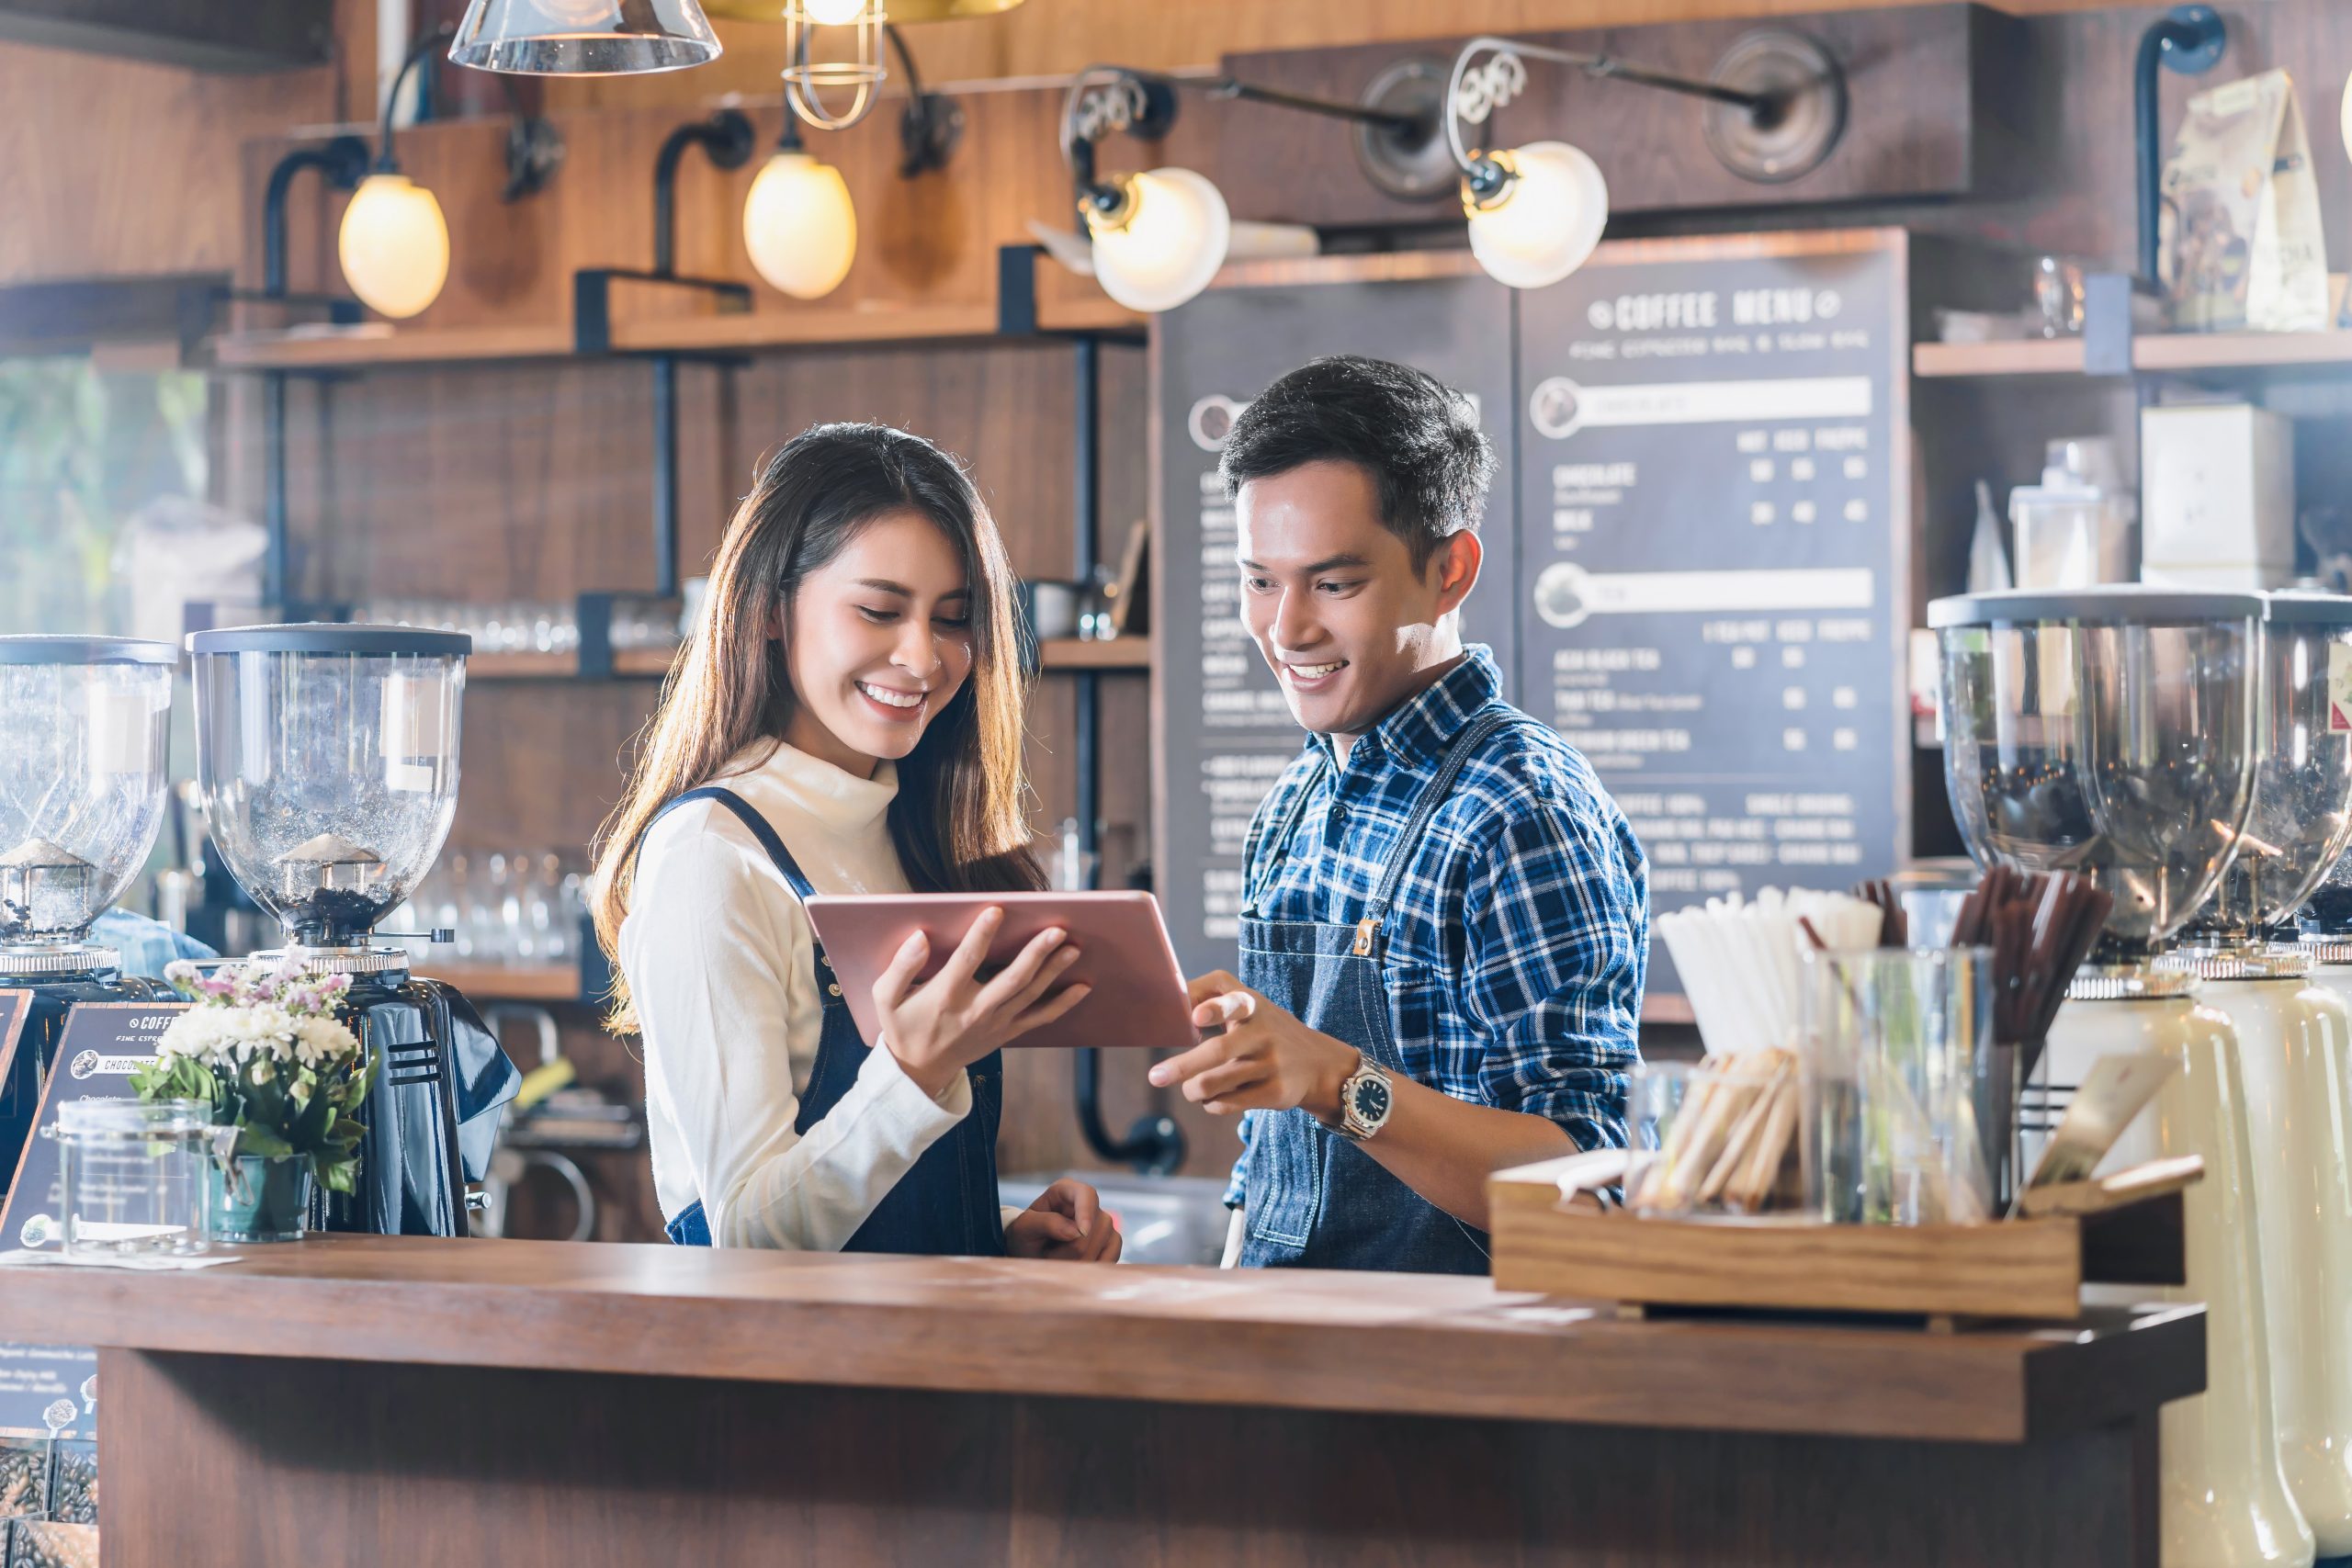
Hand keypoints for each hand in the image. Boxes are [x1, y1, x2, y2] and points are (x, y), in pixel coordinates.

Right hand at [873, 908, 1089, 1099]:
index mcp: (944, 997)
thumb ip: (901, 966)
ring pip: (1030, 995)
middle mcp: (974, 1011)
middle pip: (1011, 979)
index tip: (997, 910)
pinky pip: (1040, 1018)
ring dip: (1054, 971)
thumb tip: (920, 937)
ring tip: (1074, 948)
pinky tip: (1083, 987)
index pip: (967, 961)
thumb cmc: (902, 1025)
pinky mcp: (1007, 1032)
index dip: (982, 935)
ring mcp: (994, 1024)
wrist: (918, 1071)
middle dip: (1036, 954)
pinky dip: (1063, 1004)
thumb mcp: (886, 997)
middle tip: (1056, 930)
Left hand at [1005, 1178, 1121, 1261]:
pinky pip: (1112, 1254)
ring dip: (1081, 1261)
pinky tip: (1078, 1270)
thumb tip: (1075, 1231)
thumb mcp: (1024, 1228)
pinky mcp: (1110, 1241)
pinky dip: (1096, 1267)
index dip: (1086, 1212)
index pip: (1086, 1194)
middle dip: (1072, 1249)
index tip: (1082, 1232)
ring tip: (1059, 1263)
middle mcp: (1088, 1204)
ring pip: (1106, 1241)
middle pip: (1095, 1225)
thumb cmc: (1024, 1236)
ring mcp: (1102, 1222)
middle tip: (1049, 1257)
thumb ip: (1046, 1223)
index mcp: (1065, 1191)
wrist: (1029, 1254)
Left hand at [1146, 971, 1358, 1120]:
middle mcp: (1264, 1032)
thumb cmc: (1264, 1028)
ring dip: (1193, 1090)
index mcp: (1252, 1005)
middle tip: (1155, 1077)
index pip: (1234, 1002)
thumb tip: (1167, 1002)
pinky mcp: (1276, 1092)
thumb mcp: (1248, 1003)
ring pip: (1217, 1083)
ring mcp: (1272, 1063)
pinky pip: (1228, 1103)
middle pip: (1218, 1051)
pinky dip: (1211, 1103)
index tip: (1195, 1017)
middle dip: (1182, 1066)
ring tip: (1190, 1089)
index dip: (1214, 1008)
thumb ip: (1210, 995)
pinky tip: (1212, 1099)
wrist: (1318, 1064)